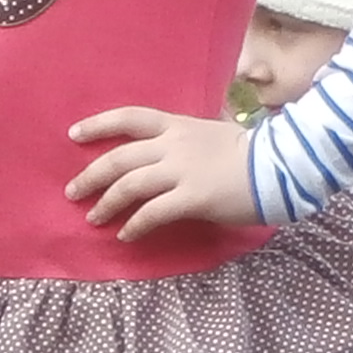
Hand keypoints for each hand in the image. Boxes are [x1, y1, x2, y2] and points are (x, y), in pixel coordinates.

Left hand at [63, 106, 259, 239]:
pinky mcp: (191, 198)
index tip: (73, 135)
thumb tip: (172, 148)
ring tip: (94, 218)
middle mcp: (173, 146)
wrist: (279, 167)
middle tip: (73, 192)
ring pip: (129, 185)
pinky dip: (134, 225)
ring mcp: (181, 171)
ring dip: (106, 203)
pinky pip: (152, 213)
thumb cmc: (252, 151)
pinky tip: (126, 235)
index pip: (129, 117)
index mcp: (178, 125)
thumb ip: (189, 138)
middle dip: (91, 176)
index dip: (98, 125)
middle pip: (119, 158)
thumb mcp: (214, 132)